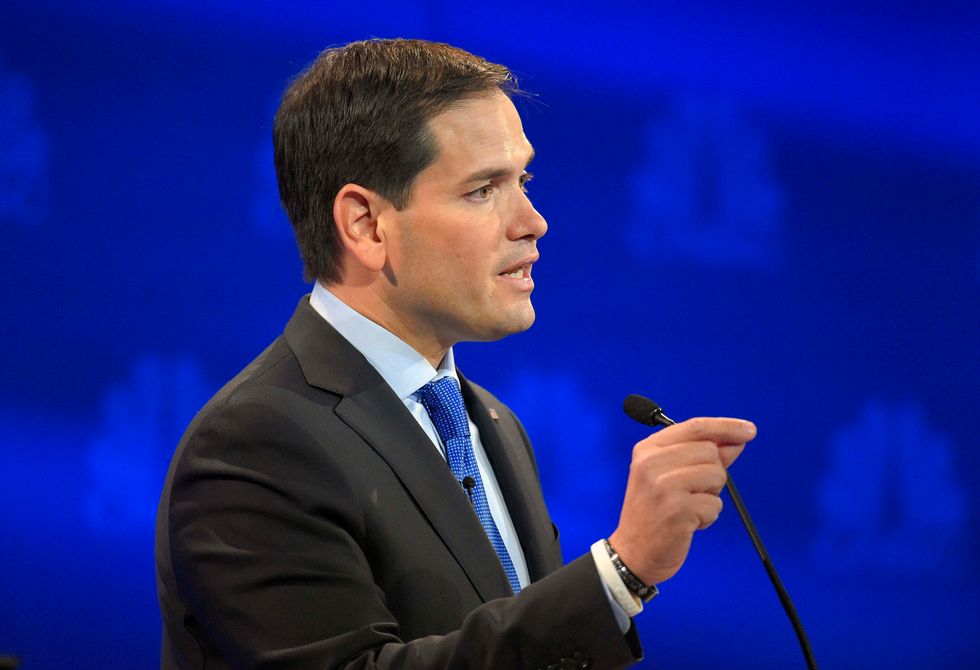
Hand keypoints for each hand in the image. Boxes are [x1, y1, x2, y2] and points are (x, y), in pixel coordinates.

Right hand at [608, 417, 755, 585]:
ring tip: (689, 507)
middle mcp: (652, 463)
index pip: (695, 427)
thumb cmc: (655, 513)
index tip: (749, 430)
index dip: (726, 426)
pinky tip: (689, 523)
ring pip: (716, 475)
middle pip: (710, 451)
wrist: (634, 552)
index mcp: (648, 449)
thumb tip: (735, 440)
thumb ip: (702, 455)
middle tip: (692, 492)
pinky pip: (715, 505)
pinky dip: (708, 516)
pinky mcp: (677, 510)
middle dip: (713, 473)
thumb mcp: (670, 476)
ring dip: (711, 495)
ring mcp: (663, 486)